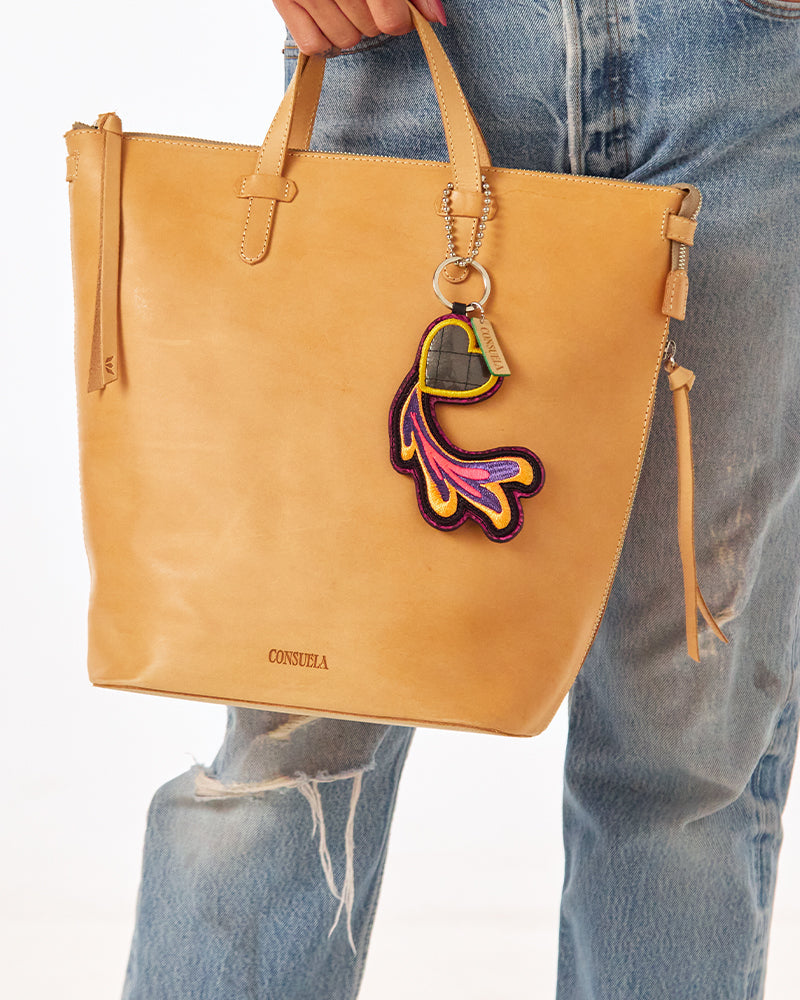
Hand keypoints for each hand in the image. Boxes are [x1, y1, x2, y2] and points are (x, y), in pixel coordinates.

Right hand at [273, 0, 446, 55]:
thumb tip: (436, 18)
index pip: (391, 20)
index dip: (402, 19)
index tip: (399, 9)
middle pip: (370, 31)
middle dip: (373, 17)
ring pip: (344, 41)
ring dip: (350, 26)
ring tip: (343, 1)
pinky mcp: (282, 0)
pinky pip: (313, 45)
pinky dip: (323, 37)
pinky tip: (326, 13)